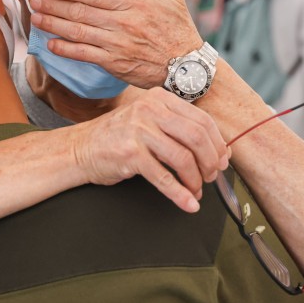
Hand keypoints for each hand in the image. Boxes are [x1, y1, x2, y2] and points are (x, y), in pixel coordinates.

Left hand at [30, 0, 202, 88]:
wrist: (187, 66)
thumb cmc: (179, 28)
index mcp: (134, 4)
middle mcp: (123, 23)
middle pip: (81, 12)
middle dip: (54, 6)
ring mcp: (117, 44)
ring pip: (79, 32)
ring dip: (54, 25)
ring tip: (36, 18)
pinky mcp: (115, 63)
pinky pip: (85, 55)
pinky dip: (66, 49)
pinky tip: (51, 44)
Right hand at [68, 86, 229, 212]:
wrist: (81, 148)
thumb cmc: (119, 137)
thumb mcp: (149, 120)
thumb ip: (179, 128)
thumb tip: (220, 150)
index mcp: (159, 99)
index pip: (202, 120)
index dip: (218, 144)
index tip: (222, 161)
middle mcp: (150, 109)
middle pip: (197, 137)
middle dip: (210, 162)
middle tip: (211, 177)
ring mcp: (139, 130)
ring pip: (183, 158)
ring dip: (195, 181)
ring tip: (196, 191)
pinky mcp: (130, 153)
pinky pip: (163, 177)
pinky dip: (179, 194)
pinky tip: (187, 204)